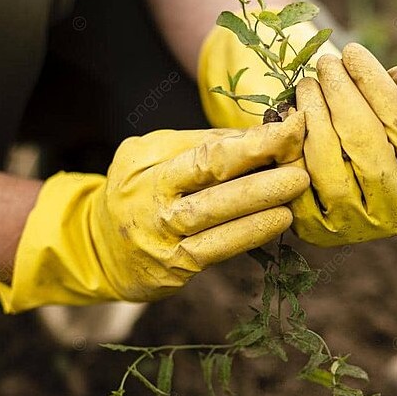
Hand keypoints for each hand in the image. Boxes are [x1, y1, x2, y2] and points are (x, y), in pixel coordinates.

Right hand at [0, 116, 308, 311]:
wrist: (96, 248)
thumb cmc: (139, 192)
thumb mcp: (154, 156)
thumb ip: (201, 145)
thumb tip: (262, 133)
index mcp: (146, 164)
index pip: (206, 149)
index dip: (252, 140)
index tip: (292, 127)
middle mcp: (150, 199)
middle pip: (209, 178)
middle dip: (260, 167)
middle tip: (300, 160)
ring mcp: (159, 237)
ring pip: (215, 216)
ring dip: (261, 202)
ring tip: (296, 187)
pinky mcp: (172, 269)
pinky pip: (217, 249)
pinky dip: (250, 233)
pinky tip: (279, 221)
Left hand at [288, 43, 396, 245]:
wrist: (337, 167)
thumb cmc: (376, 124)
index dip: (378, 88)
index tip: (353, 52)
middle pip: (368, 149)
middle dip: (342, 98)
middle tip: (325, 63)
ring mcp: (355, 228)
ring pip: (331, 170)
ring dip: (315, 118)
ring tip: (307, 84)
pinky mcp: (315, 232)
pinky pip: (298, 184)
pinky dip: (292, 147)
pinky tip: (290, 116)